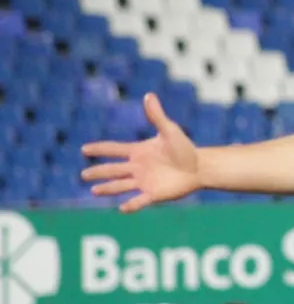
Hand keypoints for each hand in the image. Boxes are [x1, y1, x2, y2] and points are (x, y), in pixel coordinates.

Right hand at [81, 94, 200, 212]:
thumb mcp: (170, 130)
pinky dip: (131, 205)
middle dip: (98, 172)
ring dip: (108, 188)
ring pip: (120, 186)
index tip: (84, 149)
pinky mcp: (153, 194)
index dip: (100, 149)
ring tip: (93, 190)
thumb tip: (149, 95)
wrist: (200, 167)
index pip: (114, 149)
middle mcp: (137, 168)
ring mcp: (144, 182)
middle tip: (83, 175)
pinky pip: (139, 201)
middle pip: (113, 170)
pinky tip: (121, 208)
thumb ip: (157, 115)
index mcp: (139, 152)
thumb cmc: (185, 149)